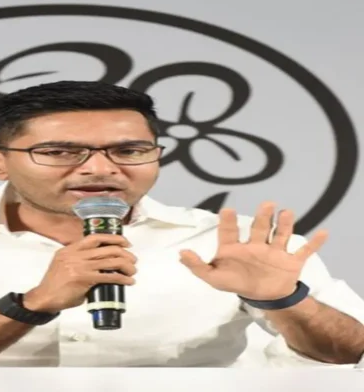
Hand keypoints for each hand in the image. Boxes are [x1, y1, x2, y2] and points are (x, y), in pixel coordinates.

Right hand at [23, 234, 136, 312]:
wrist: (44, 298)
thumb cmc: (55, 283)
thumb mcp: (63, 263)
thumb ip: (79, 260)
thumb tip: (98, 262)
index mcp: (70, 249)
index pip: (95, 237)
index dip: (113, 238)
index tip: (125, 242)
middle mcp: (76, 255)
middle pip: (107, 249)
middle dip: (124, 253)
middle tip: (133, 260)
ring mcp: (80, 266)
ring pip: (111, 261)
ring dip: (126, 265)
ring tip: (133, 271)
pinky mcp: (85, 279)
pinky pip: (109, 277)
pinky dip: (122, 279)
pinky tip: (128, 281)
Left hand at [179, 202, 327, 299]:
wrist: (265, 297)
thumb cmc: (236, 282)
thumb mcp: (214, 278)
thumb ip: (197, 266)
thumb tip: (180, 253)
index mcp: (235, 247)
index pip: (229, 232)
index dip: (228, 222)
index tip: (227, 210)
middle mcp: (255, 244)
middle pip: (258, 228)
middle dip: (262, 216)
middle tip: (266, 204)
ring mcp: (274, 251)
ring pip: (280, 234)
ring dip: (284, 225)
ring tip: (287, 213)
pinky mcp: (291, 261)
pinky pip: (304, 251)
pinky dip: (314, 243)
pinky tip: (322, 233)